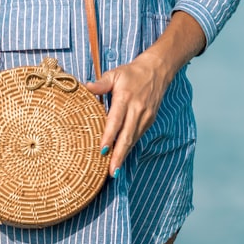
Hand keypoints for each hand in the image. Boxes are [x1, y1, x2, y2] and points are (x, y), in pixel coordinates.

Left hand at [84, 11, 205, 174]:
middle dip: (119, 155)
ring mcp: (145, 116)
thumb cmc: (131, 73)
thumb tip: (86, 87)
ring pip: (133, 139)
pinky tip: (121, 157)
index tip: (102, 151)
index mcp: (125, 98)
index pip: (116, 120)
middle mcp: (137, 109)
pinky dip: (129, 147)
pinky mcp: (150, 120)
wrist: (157, 71)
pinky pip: (137, 136)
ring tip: (114, 170)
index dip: (109, 136)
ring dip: (124, 155)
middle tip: (112, 172)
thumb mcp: (114, 74)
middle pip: (127, 136)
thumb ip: (101, 83)